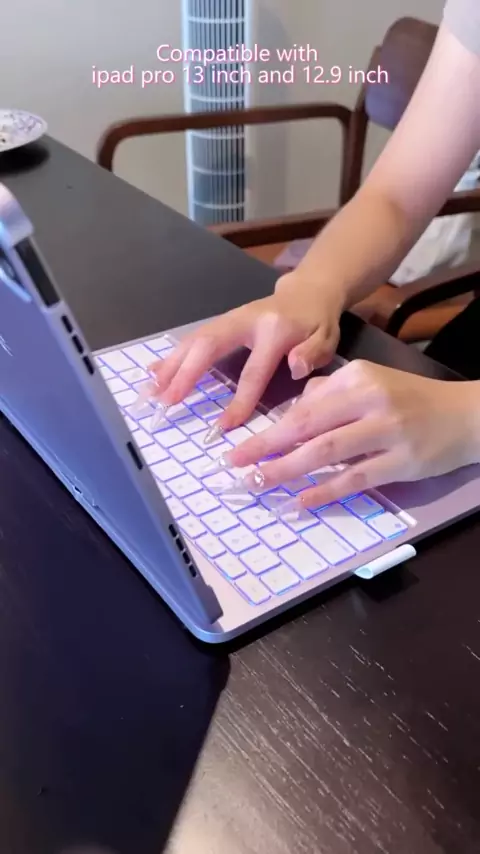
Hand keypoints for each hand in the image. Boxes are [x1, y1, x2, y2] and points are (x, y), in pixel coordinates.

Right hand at [145, 271, 343, 437]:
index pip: (253, 370)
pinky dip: (173, 355)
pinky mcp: (222, 321)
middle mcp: (246, 320)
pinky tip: (154, 371)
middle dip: (185, 373)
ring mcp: (230, 318)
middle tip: (166, 400)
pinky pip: (193, 337)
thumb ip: (313, 354)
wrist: (308, 290)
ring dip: (171, 364)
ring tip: (152, 389)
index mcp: (275, 331)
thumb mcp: (327, 338)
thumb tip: (295, 367)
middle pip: (209, 346)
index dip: (239, 399)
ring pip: (195, 339)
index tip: (223, 426)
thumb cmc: (317, 323)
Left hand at [212, 360, 479, 509]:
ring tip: (259, 482)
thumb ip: (329, 394)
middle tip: (236, 466)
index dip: (268, 429)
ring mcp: (388, 431)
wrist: (465, 415)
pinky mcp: (403, 461)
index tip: (238, 447)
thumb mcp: (370, 382)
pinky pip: (356, 478)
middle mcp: (370, 400)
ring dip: (288, 469)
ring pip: (327, 452)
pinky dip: (326, 490)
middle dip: (267, 448)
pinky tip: (302, 500)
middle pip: (308, 426)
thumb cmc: (410, 400)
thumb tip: (291, 415)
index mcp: (357, 378)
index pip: (303, 407)